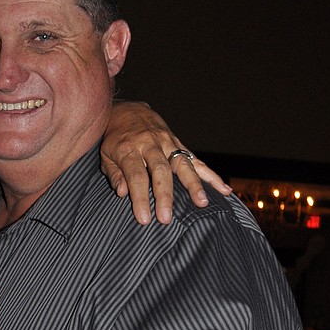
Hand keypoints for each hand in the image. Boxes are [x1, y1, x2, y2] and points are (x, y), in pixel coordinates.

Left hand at [100, 101, 231, 224]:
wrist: (128, 110)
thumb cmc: (115, 139)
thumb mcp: (105, 155)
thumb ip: (114, 174)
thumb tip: (122, 192)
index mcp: (129, 149)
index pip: (136, 176)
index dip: (140, 198)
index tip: (144, 219)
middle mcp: (150, 144)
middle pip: (160, 171)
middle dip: (165, 195)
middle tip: (166, 218)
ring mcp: (167, 142)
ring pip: (182, 163)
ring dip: (193, 184)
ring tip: (202, 203)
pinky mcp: (179, 143)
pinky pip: (196, 160)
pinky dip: (211, 175)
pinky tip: (223, 189)